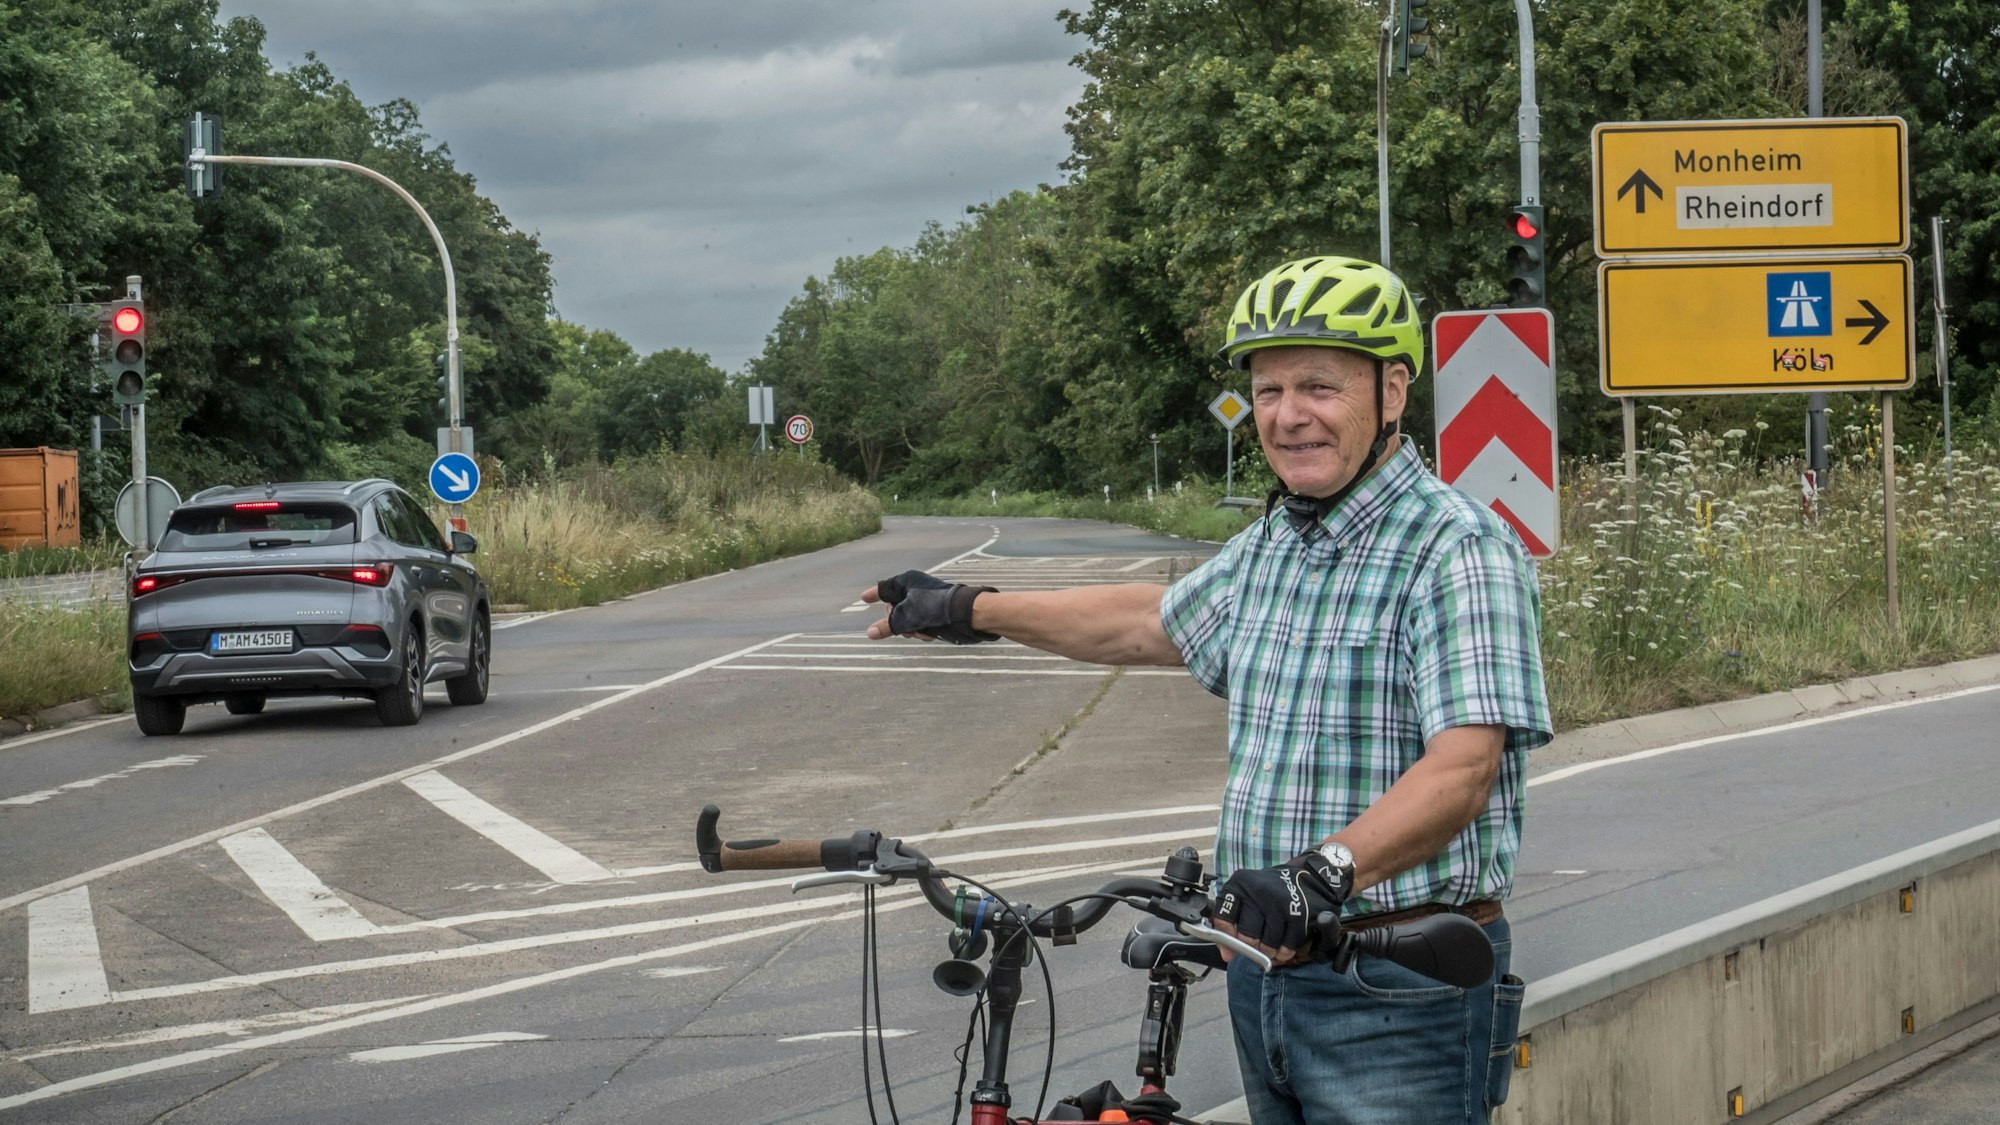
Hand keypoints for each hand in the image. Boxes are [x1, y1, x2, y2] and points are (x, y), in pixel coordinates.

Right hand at [862, 570, 998, 644]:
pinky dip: (923, 629)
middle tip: (904, 629)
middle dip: (897, 622)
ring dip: (911, 629)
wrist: (965, 613)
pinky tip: (930, 633)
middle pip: (895, 607)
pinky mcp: (936, 610)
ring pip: (909, 617)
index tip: (863, 598)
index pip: (883, 588)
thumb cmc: (933, 609)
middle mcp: (916, 588)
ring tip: (920, 632)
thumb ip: (887, 626)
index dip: (873, 595)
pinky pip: (922, 621)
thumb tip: (870, 633)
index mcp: (906, 581)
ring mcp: (926, 599)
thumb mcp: (905, 618)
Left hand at [1213, 857, 1343, 966]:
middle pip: (1246, 936)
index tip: (1233, 942)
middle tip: (1257, 945)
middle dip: (1252, 947)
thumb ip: (1230, 926)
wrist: (1305, 878)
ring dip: (1269, 952)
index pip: (1223, 917)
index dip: (1227, 936)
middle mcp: (1258, 890)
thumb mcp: (1245, 900)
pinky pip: (1287, 946)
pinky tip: (1283, 948)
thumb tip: (1228, 955)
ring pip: (1268, 944)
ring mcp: (1280, 902)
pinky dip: (1285, 952)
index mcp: (1239, 884)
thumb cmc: (1268, 894)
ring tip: (1270, 947)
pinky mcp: (1299, 914)